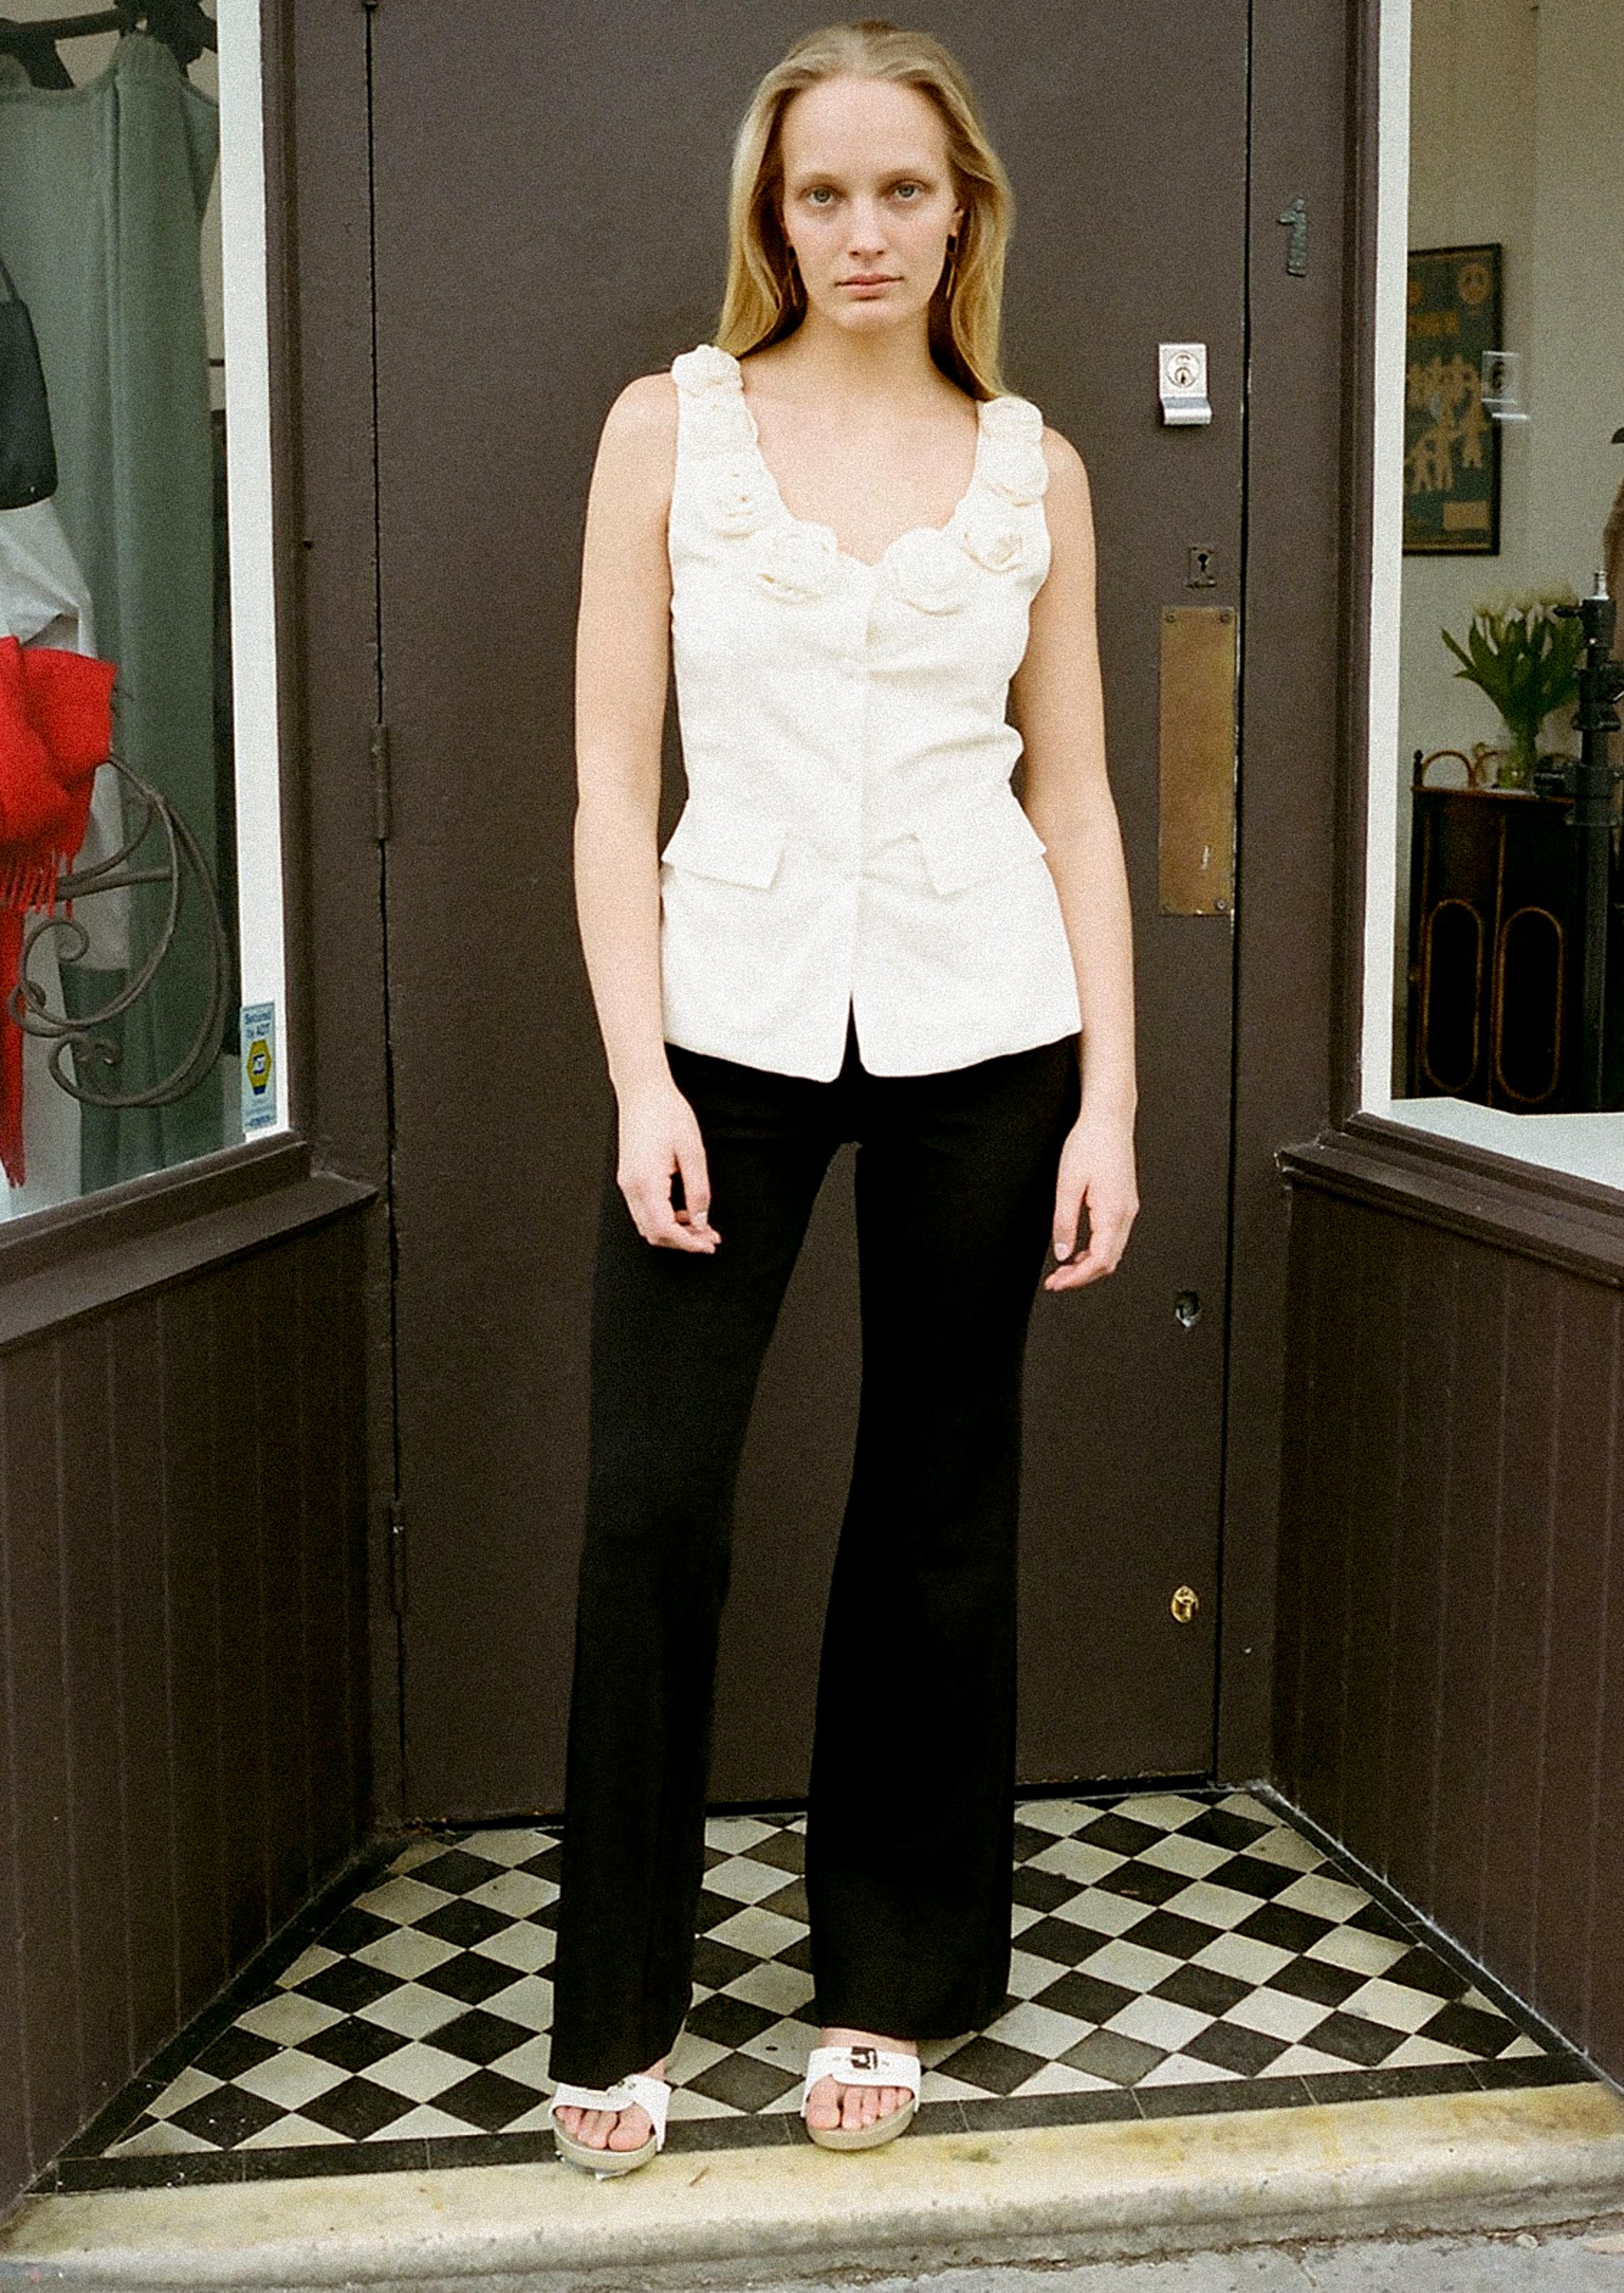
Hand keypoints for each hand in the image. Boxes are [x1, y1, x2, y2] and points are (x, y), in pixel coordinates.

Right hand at [616, 1077, 718, 1251]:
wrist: (643, 1091)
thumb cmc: (668, 1113)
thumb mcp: (693, 1152)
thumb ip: (698, 1190)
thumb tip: (701, 1221)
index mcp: (646, 1182)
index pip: (664, 1229)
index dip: (688, 1242)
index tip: (709, 1244)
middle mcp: (631, 1187)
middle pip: (653, 1233)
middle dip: (682, 1241)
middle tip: (711, 1239)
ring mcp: (627, 1184)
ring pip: (648, 1225)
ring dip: (674, 1232)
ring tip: (702, 1227)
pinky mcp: (630, 1178)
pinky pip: (645, 1211)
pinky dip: (664, 1219)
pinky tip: (685, 1212)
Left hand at [1044, 1109, 1136, 1291]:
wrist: (1108, 1119)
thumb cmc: (1090, 1143)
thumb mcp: (1067, 1184)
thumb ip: (1064, 1222)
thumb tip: (1063, 1251)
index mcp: (1113, 1212)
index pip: (1099, 1261)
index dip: (1078, 1278)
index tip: (1058, 1283)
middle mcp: (1126, 1213)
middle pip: (1108, 1261)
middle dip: (1082, 1277)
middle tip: (1057, 1281)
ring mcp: (1128, 1208)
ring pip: (1112, 1252)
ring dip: (1089, 1265)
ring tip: (1064, 1269)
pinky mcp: (1124, 1202)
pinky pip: (1113, 1237)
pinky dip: (1096, 1250)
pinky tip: (1079, 1249)